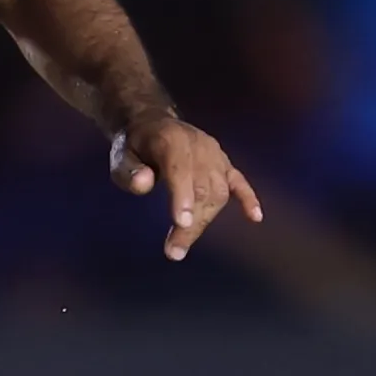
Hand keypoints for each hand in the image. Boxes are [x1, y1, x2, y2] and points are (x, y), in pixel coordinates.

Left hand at [111, 113, 262, 262]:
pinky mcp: (225, 163)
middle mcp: (198, 146)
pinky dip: (248, 199)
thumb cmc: (134, 145)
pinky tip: (255, 218)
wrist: (154, 124)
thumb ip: (128, 170)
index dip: (182, 196)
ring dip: (206, 219)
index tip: (181, 223)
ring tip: (185, 242)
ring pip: (219, 190)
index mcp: (172, 140)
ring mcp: (215, 155)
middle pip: (202, 187)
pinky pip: (240, 181)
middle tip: (174, 251)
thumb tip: (143, 184)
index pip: (180, 169)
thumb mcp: (120, 154)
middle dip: (191, 221)